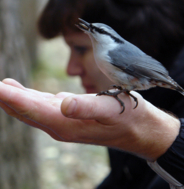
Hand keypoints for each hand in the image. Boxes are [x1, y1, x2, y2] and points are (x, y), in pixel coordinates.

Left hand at [0, 79, 179, 160]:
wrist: (137, 130)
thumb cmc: (127, 117)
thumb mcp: (111, 109)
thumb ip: (87, 107)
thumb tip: (62, 103)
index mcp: (66, 124)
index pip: (31, 109)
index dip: (11, 97)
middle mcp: (61, 125)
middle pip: (27, 111)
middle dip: (8, 98)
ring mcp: (65, 122)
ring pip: (34, 110)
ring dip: (17, 99)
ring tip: (4, 87)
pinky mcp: (71, 118)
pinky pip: (45, 109)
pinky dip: (32, 100)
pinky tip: (27, 94)